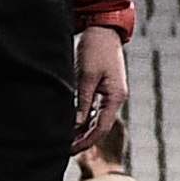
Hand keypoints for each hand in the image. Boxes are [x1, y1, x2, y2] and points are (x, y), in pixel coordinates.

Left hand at [70, 25, 128, 160]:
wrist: (104, 30)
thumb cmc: (96, 50)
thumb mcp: (86, 77)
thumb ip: (82, 102)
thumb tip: (75, 125)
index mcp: (115, 97)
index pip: (102, 128)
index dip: (86, 142)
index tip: (69, 150)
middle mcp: (115, 98)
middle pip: (100, 126)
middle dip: (83, 139)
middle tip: (64, 149)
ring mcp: (111, 94)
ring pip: (97, 119)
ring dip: (83, 130)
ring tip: (65, 139)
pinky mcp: (104, 88)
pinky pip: (95, 109)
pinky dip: (84, 118)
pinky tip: (71, 123)